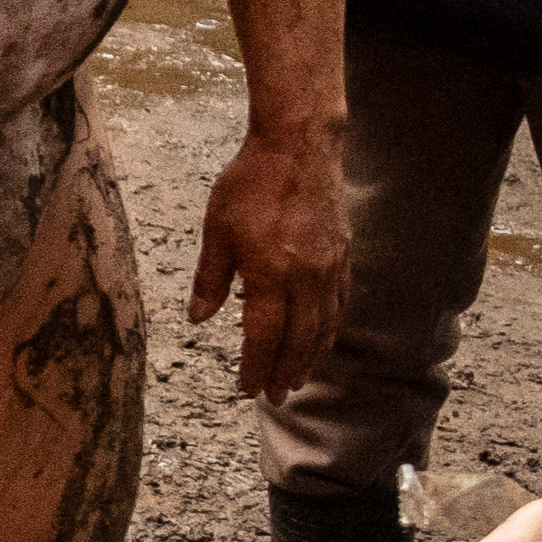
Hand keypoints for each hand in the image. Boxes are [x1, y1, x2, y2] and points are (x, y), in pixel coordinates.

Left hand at [192, 115, 347, 400]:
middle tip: (276, 396)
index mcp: (270, 274)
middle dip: (286, 371)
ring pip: (324, 325)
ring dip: (311, 356)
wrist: (299, 145)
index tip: (249, 390)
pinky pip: (340, 302)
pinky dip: (330, 327)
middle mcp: (306, 278)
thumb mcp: (216, 230)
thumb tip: (199, 319)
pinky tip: (322, 338)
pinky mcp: (343, 254)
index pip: (263, 336)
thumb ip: (210, 279)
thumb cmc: (251, 183)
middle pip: (299, 339)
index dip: (256, 366)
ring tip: (298, 378)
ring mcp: (330, 268)